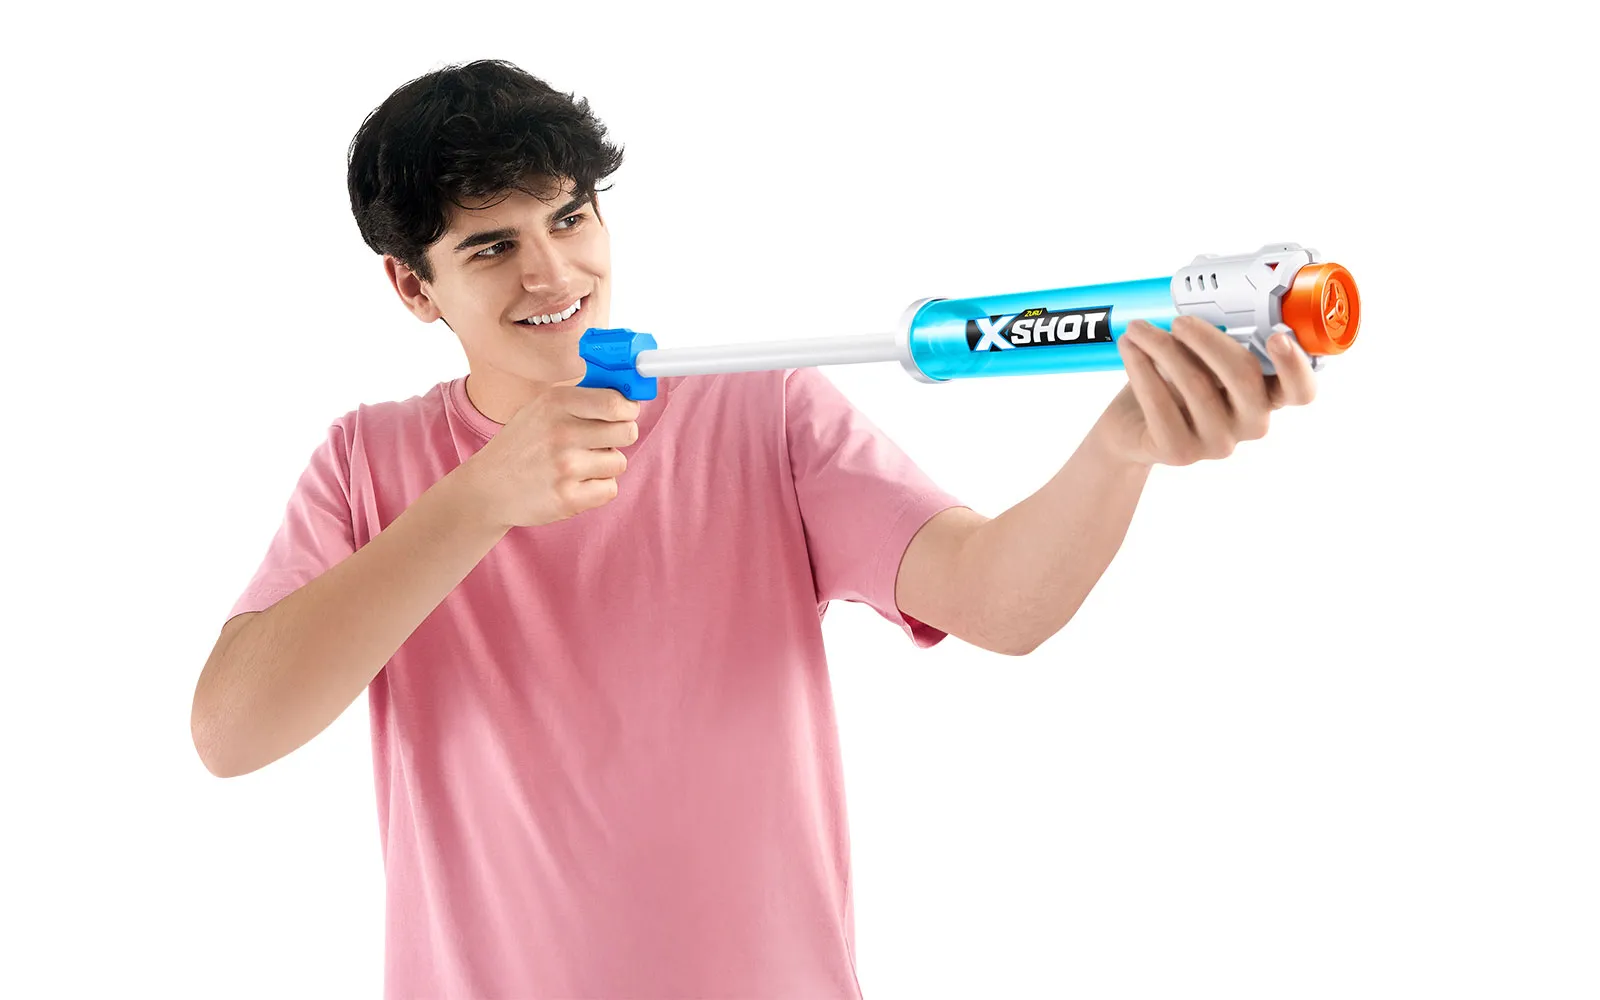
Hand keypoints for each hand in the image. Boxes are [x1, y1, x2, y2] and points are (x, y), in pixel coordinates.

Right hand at [452, 385, 640, 529]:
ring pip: (619, 462)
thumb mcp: (543, 408)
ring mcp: (565, 467)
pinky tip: (575, 484)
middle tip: (601, 441)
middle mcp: (562, 432)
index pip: (616, 402)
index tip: (625, 413)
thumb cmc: (524, 444)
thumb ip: (583, 399)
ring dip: (604, 465)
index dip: (628, 408)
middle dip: (620, 436)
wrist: (488, 487)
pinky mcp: (568, 498)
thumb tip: (628, 394)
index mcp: (557, 403)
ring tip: (578, 464)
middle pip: (627, 431)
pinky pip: (609, 489)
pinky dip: (597, 488)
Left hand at [1090, 315, 1317, 467]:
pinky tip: (1129, 347)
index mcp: (1267, 396)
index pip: (1301, 391)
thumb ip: (1221, 336)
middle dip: (1208, 338)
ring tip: (1138, 328)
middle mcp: (1250, 423)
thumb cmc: (1173, 383)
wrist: (1131, 427)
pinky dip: (1140, 367)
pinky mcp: (1180, 451)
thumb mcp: (1202, 358)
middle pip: (1243, 374)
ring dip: (1161, 346)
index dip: (1295, 365)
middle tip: (1179, 320)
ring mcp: (1217, 442)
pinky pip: (1159, 402)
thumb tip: (1213, 295)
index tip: (1277, 336)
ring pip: (1194, 383)